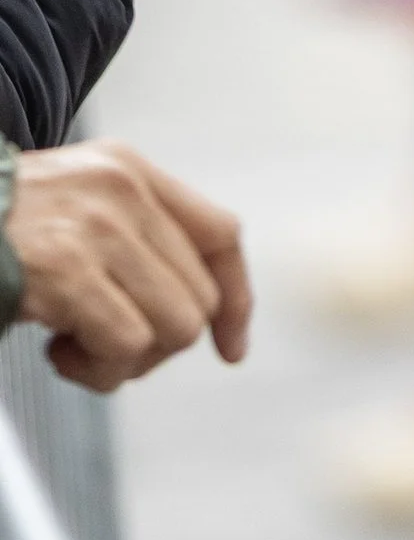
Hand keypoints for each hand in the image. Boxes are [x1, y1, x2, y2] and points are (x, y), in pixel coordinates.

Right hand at [9, 141, 251, 391]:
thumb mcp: (70, 207)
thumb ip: (128, 236)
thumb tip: (195, 313)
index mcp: (129, 169)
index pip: (219, 232)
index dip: (234, 297)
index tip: (230, 347)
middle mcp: (124, 188)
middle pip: (198, 295)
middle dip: (157, 345)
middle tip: (98, 345)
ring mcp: (99, 226)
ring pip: (173, 327)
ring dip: (125, 362)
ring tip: (73, 348)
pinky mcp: (69, 270)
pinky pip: (127, 345)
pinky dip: (96, 370)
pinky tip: (52, 351)